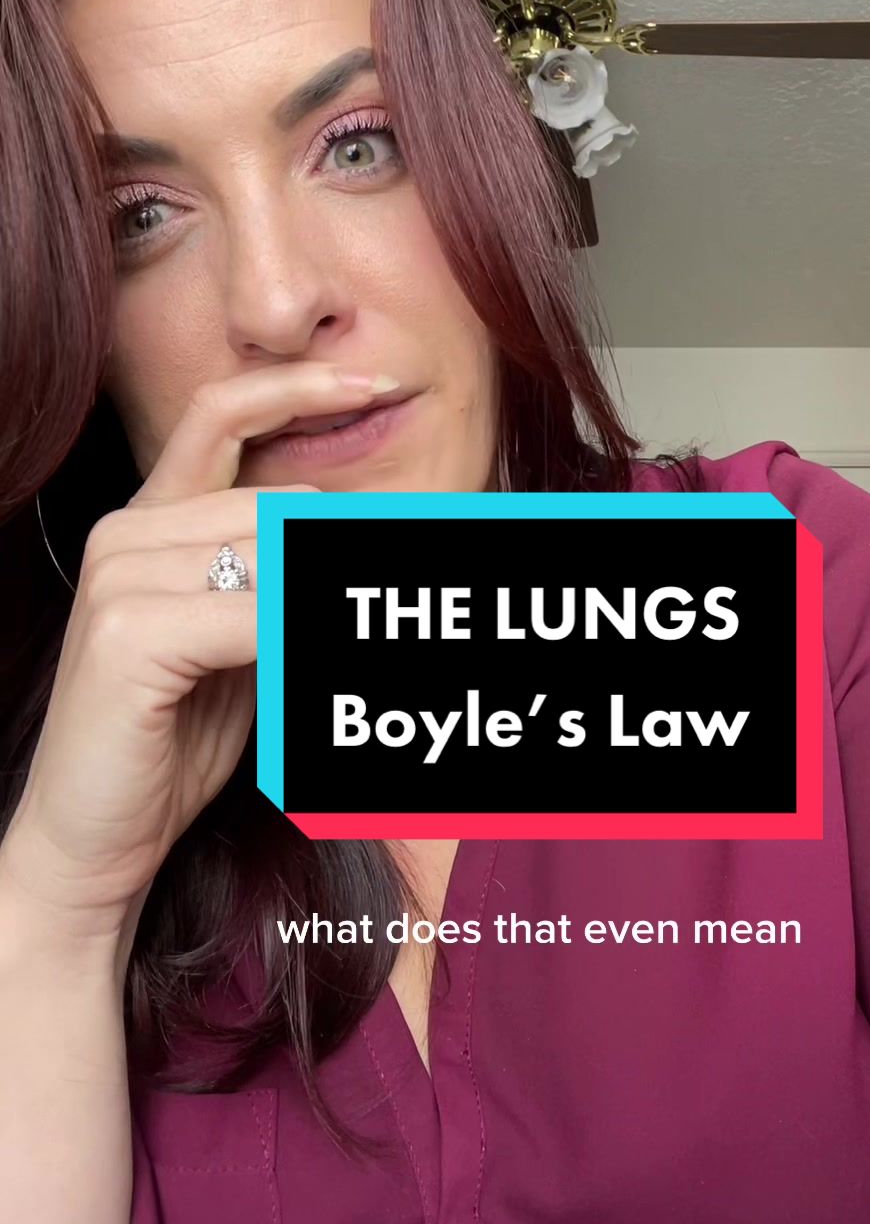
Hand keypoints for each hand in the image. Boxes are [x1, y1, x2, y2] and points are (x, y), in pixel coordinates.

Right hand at [0, 362, 382, 943]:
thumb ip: (277, 578)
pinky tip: (305, 673)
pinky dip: (297, 641)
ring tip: (336, 645)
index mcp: (146, 521)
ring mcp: (119, 577)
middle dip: (351, 541)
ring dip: (325, 598)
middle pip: (274, 503)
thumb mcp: (241, 646)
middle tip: (425, 546)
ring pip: (272, 553)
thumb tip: (359, 523)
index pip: (221, 416)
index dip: (297, 389)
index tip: (374, 381)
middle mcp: (125, 534)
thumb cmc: (170, 745)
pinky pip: (255, 616)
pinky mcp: (126, 632)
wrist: (91, 843)